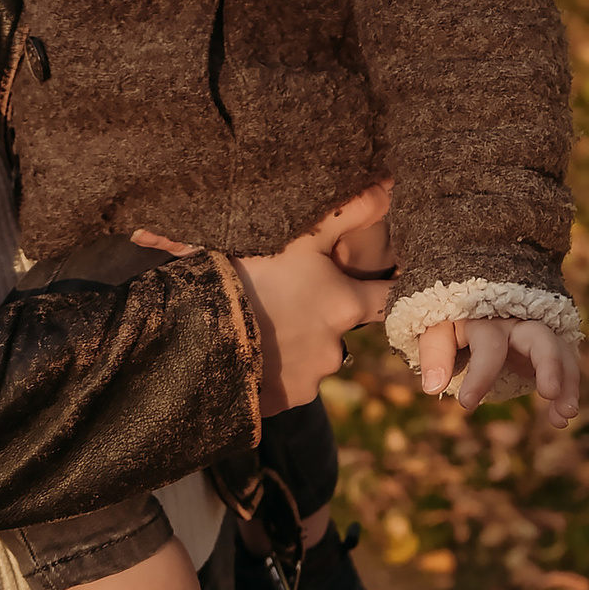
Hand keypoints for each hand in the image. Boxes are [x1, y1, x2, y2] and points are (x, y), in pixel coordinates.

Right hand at [233, 183, 394, 413]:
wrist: (197, 332)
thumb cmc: (251, 277)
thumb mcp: (300, 237)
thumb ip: (350, 212)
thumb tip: (390, 189)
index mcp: (346, 306)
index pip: (390, 300)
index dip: (388, 288)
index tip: (386, 280)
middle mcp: (336, 348)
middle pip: (341, 327)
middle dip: (323, 314)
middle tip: (288, 294)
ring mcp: (308, 379)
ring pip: (311, 355)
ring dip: (295, 341)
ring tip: (259, 319)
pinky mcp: (281, 400)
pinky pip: (284, 382)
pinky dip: (272, 367)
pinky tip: (248, 346)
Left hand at [417, 317, 580, 424]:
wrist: (476, 303)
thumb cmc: (453, 320)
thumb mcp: (438, 331)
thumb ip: (436, 354)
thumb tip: (432, 387)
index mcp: (487, 319)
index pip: (488, 345)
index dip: (480, 375)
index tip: (467, 404)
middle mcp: (518, 322)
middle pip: (540, 337)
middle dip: (548, 364)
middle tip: (549, 393)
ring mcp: (538, 333)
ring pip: (560, 353)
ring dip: (566, 382)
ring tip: (565, 416)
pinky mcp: (550, 346)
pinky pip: (566, 365)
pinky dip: (568, 390)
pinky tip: (561, 418)